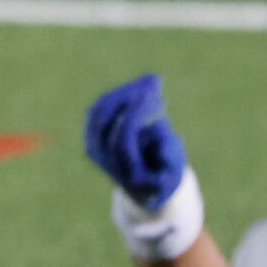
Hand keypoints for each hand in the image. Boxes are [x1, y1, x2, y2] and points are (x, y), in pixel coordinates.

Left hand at [83, 73, 190, 209]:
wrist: (146, 185)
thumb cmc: (164, 173)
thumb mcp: (174, 170)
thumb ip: (170, 157)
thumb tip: (160, 145)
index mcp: (124, 171)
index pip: (123, 138)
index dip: (136, 113)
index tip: (153, 94)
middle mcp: (102, 159)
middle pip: (104, 120)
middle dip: (128, 95)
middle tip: (155, 81)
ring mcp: (93, 146)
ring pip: (99, 110)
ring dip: (124, 92)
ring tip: (151, 81)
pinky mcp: (92, 134)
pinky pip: (99, 108)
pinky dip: (119, 95)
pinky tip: (141, 88)